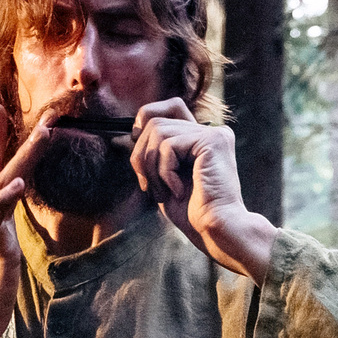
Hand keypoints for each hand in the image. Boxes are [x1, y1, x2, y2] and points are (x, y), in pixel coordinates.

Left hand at [130, 100, 275, 282]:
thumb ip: (150, 156)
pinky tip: (178, 190)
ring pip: (158, 130)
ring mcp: (213, 133)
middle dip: (140, 155)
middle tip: (147, 185)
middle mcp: (210, 131)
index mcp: (201, 139)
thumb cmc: (192, 213)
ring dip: (151, 166)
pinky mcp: (213, 141)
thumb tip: (122, 138)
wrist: (215, 230)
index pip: (170, 107)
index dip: (146, 120)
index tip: (137, 150)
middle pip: (155, 120)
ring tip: (165, 191)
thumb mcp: (162, 179)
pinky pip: (169, 145)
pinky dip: (164, 172)